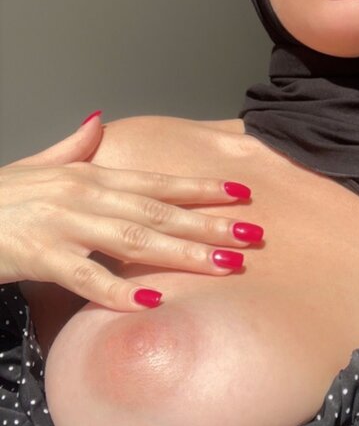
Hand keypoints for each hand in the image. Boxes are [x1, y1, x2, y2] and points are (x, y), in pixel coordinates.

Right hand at [0, 113, 261, 310]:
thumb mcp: (38, 166)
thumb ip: (74, 147)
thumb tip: (99, 121)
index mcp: (88, 175)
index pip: (156, 182)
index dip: (200, 189)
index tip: (241, 194)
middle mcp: (82, 194)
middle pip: (157, 211)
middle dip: (208, 224)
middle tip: (252, 236)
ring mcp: (62, 224)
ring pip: (133, 239)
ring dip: (182, 254)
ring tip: (224, 266)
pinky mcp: (39, 255)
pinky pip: (86, 275)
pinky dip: (119, 290)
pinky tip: (153, 303)